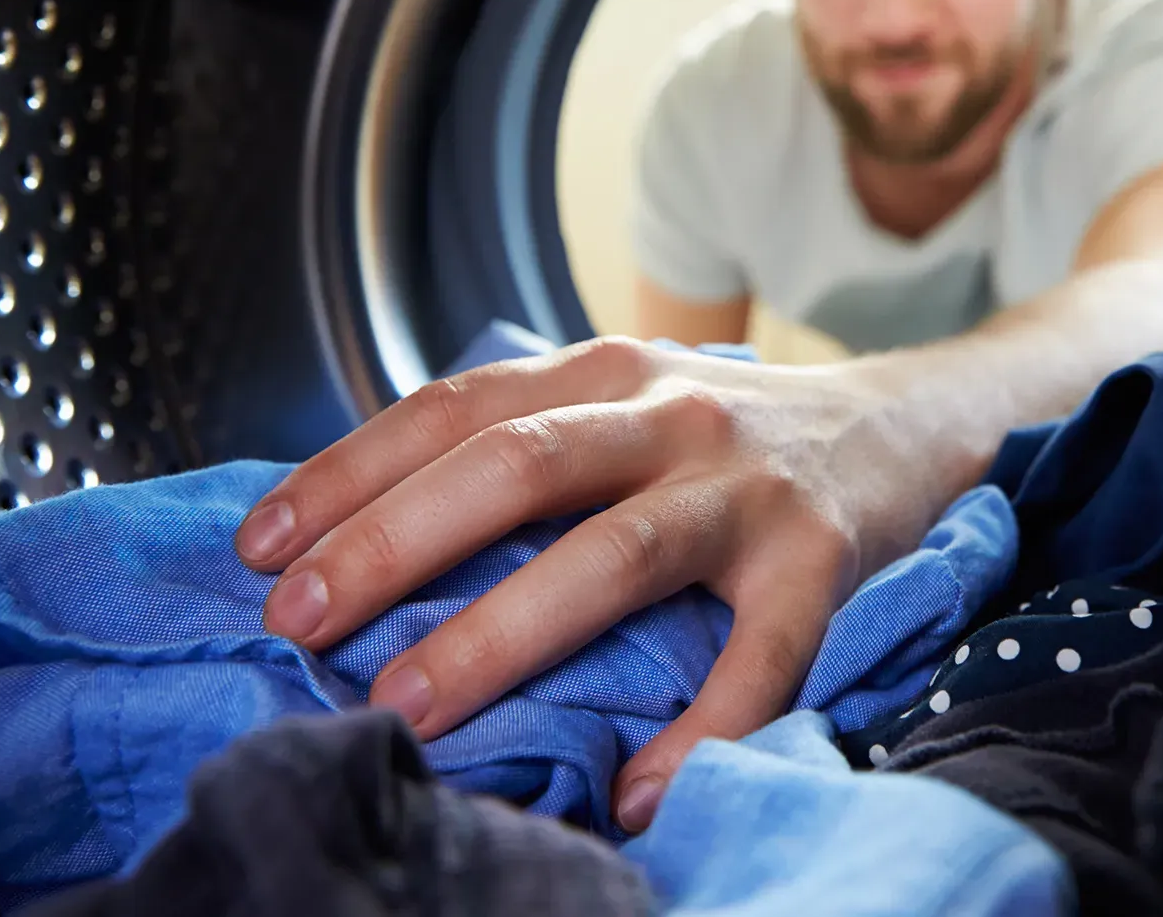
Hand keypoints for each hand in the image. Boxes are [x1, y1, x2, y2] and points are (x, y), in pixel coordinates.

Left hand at [232, 337, 972, 831]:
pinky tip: (639, 792)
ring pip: (616, 554)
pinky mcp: (821, 558)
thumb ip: (523, 443)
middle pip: (516, 466)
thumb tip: (356, 536)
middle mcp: (671, 410)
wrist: (903, 421)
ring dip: (505, 631)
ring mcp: (748, 485)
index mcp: (604, 371)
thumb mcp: (622, 402)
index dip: (348, 472)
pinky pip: (759, 658)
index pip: (454, 408)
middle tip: (301, 627)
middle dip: (395, 544)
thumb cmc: (726, 436)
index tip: (260, 549)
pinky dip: (699, 729)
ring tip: (413, 707)